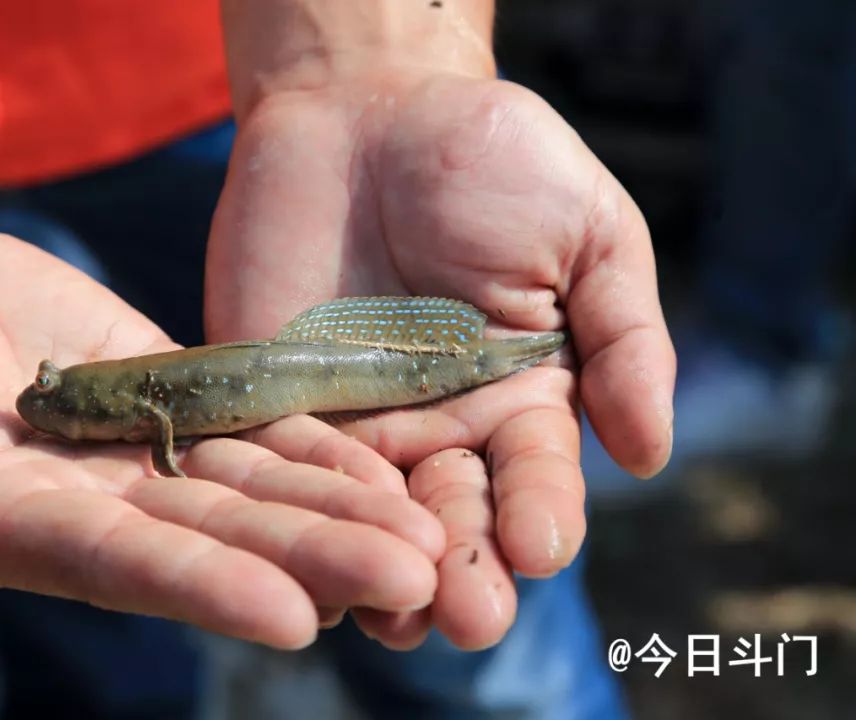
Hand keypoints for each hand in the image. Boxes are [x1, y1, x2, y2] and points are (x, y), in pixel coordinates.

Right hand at [0, 216, 444, 673]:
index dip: (204, 588)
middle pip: (216, 538)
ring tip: (427, 535)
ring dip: (339, 510)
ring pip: (251, 488)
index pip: (120, 566)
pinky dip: (314, 444)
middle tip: (413, 580)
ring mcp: (135, 455)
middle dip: (312, 558)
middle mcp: (90, 508)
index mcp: (8, 526)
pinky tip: (386, 462)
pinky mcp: (164, 396)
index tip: (293, 617)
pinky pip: (249, 423)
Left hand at [206, 72, 674, 648]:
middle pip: (452, 512)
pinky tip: (298, 555)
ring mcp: (354, 418)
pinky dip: (289, 507)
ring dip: (376, 562)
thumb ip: (622, 338)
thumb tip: (652, 455)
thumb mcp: (586, 230)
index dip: (540, 510)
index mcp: (521, 395)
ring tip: (392, 614)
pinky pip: (280, 461)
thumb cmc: (491, 158)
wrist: (366, 108)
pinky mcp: (275, 400)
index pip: (535, 472)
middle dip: (463, 566)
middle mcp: (439, 423)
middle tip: (468, 615)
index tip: (540, 545)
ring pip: (366, 511)